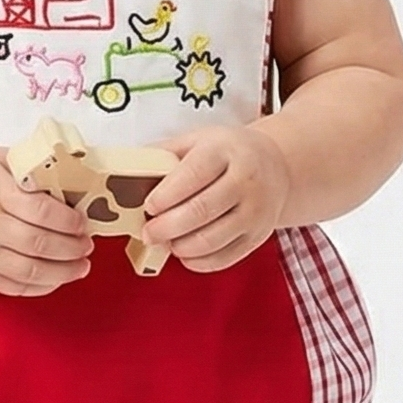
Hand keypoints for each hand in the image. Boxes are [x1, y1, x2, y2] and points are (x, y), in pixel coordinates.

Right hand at [0, 147, 92, 295]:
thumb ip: (30, 169)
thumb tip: (72, 180)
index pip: (42, 211)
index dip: (70, 221)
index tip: (83, 222)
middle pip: (40, 244)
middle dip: (72, 248)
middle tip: (87, 245)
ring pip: (31, 271)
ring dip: (64, 272)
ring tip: (81, 266)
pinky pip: (14, 287)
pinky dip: (40, 287)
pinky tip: (56, 279)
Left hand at [140, 123, 289, 272]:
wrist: (276, 167)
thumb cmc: (227, 153)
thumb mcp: (198, 139)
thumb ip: (164, 154)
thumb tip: (126, 172)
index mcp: (226, 151)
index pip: (192, 175)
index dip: (166, 195)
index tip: (147, 206)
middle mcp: (246, 180)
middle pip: (201, 211)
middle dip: (166, 226)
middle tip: (148, 232)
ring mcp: (256, 211)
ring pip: (212, 239)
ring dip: (180, 246)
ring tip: (164, 242)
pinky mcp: (258, 236)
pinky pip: (224, 258)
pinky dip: (198, 262)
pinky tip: (184, 253)